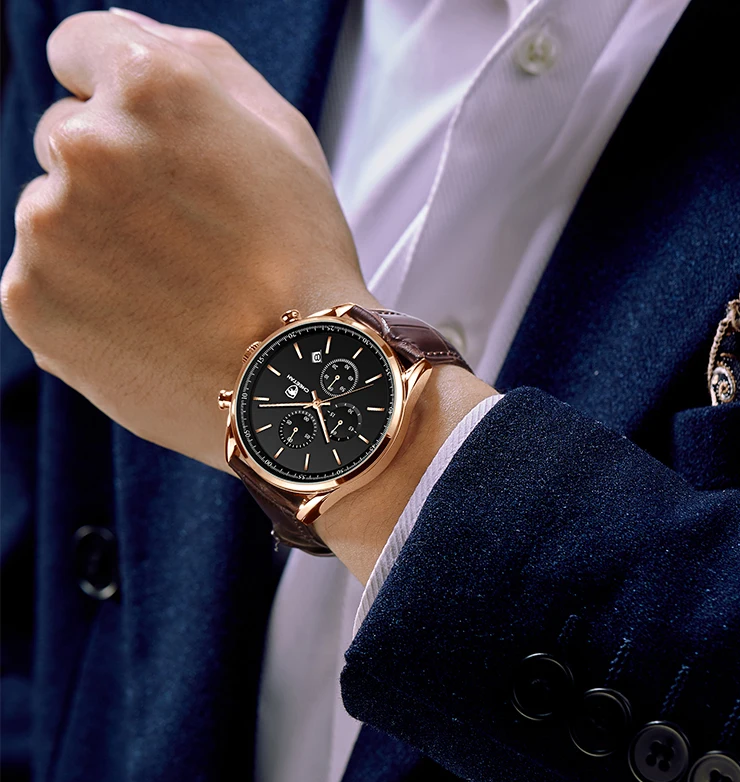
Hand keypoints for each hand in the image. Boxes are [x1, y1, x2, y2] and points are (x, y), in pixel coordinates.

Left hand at [0, 10, 375, 471]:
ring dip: (98, 238)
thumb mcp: (281, 133)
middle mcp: (84, 144)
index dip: (123, 96)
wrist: (294, 379)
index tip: (154, 142)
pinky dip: (83, 294)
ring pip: (53, 212)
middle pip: (65, 136)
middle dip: (113, 174)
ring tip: (172, 287)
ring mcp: (46, 226)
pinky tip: (145, 319)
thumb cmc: (301, 255)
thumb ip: (194, 57)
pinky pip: (43, 276)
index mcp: (152, 85)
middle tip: (184, 233)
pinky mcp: (28, 299)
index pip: (80, 49)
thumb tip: (115, 31)